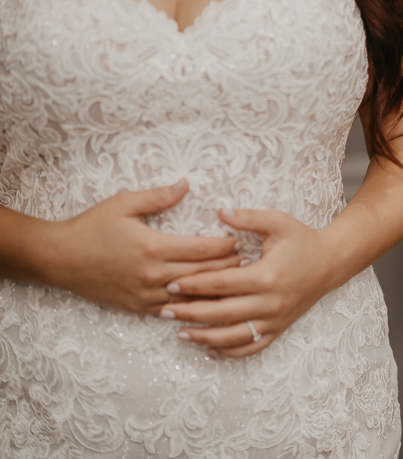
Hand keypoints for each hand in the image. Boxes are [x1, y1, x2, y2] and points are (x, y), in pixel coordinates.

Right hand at [43, 179, 244, 313]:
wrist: (59, 259)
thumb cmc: (92, 227)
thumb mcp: (123, 204)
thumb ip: (159, 196)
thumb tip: (186, 184)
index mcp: (153, 247)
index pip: (201, 249)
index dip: (225, 247)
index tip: (242, 242)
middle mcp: (153, 274)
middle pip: (202, 274)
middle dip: (228, 269)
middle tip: (251, 264)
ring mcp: (146, 294)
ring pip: (191, 296)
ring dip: (216, 290)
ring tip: (239, 285)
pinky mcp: (138, 307)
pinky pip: (173, 310)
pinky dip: (193, 307)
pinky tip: (210, 305)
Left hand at [159, 208, 339, 357]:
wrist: (331, 262)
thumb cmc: (302, 240)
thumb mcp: (277, 222)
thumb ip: (247, 218)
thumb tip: (220, 211)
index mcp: (266, 275)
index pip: (222, 284)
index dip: (195, 284)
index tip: (172, 283)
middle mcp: (270, 302)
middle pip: (222, 313)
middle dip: (190, 313)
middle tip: (165, 311)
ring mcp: (275, 319)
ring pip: (234, 336)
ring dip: (205, 336)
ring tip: (181, 334)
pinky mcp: (280, 328)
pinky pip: (252, 346)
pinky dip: (230, 350)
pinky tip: (210, 347)